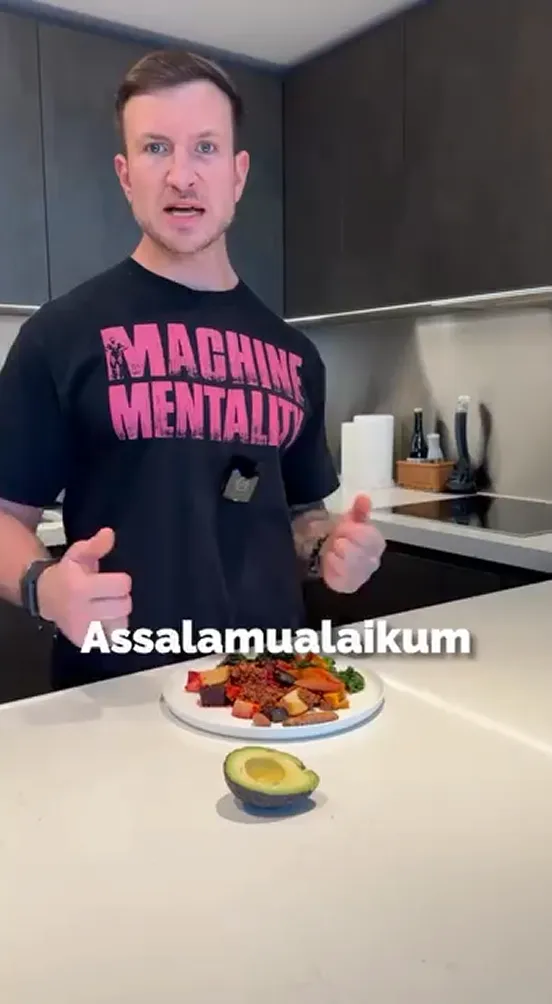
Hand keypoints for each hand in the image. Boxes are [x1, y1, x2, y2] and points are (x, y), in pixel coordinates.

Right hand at [37, 527, 131, 647]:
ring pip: (121, 625)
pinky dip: (111, 631)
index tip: (113, 579)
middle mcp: (81, 611)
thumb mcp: (78, 554)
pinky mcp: (84, 641)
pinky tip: (102, 620)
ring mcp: (83, 630)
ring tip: (106, 607)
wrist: (45, 596)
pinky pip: (112, 640)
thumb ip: (95, 545)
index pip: (122, 586)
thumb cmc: (66, 574)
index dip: (122, 580)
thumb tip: (109, 534)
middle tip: (109, 594)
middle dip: (121, 598)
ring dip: (118, 615)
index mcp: (81, 588)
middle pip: (124, 606)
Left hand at [321, 494, 384, 592]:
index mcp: (377, 543)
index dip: (352, 531)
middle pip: (357, 554)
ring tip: (331, 549)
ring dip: (335, 554)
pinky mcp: (349, 586)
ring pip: (348, 567)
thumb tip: (363, 497)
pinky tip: (329, 560)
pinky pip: (339, 578)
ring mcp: (362, 576)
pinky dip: (330, 567)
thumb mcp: (351, 520)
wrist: (334, 553)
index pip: (369, 538)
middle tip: (335, 539)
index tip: (341, 528)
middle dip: (341, 543)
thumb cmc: (346, 536)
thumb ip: (359, 510)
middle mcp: (373, 562)